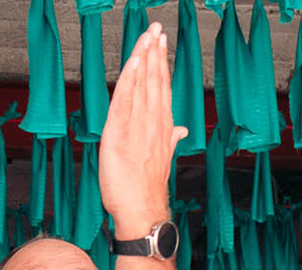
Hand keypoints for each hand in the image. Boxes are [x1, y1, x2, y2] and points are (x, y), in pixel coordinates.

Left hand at [99, 23, 184, 234]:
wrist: (142, 208)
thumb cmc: (146, 188)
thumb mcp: (161, 158)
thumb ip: (171, 139)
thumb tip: (180, 130)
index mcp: (162, 125)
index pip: (162, 87)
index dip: (161, 64)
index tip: (161, 43)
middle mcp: (153, 121)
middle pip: (155, 79)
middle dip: (155, 52)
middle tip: (156, 28)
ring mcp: (139, 125)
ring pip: (143, 84)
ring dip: (144, 58)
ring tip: (147, 36)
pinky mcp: (120, 132)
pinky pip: (126, 99)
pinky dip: (130, 78)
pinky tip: (134, 61)